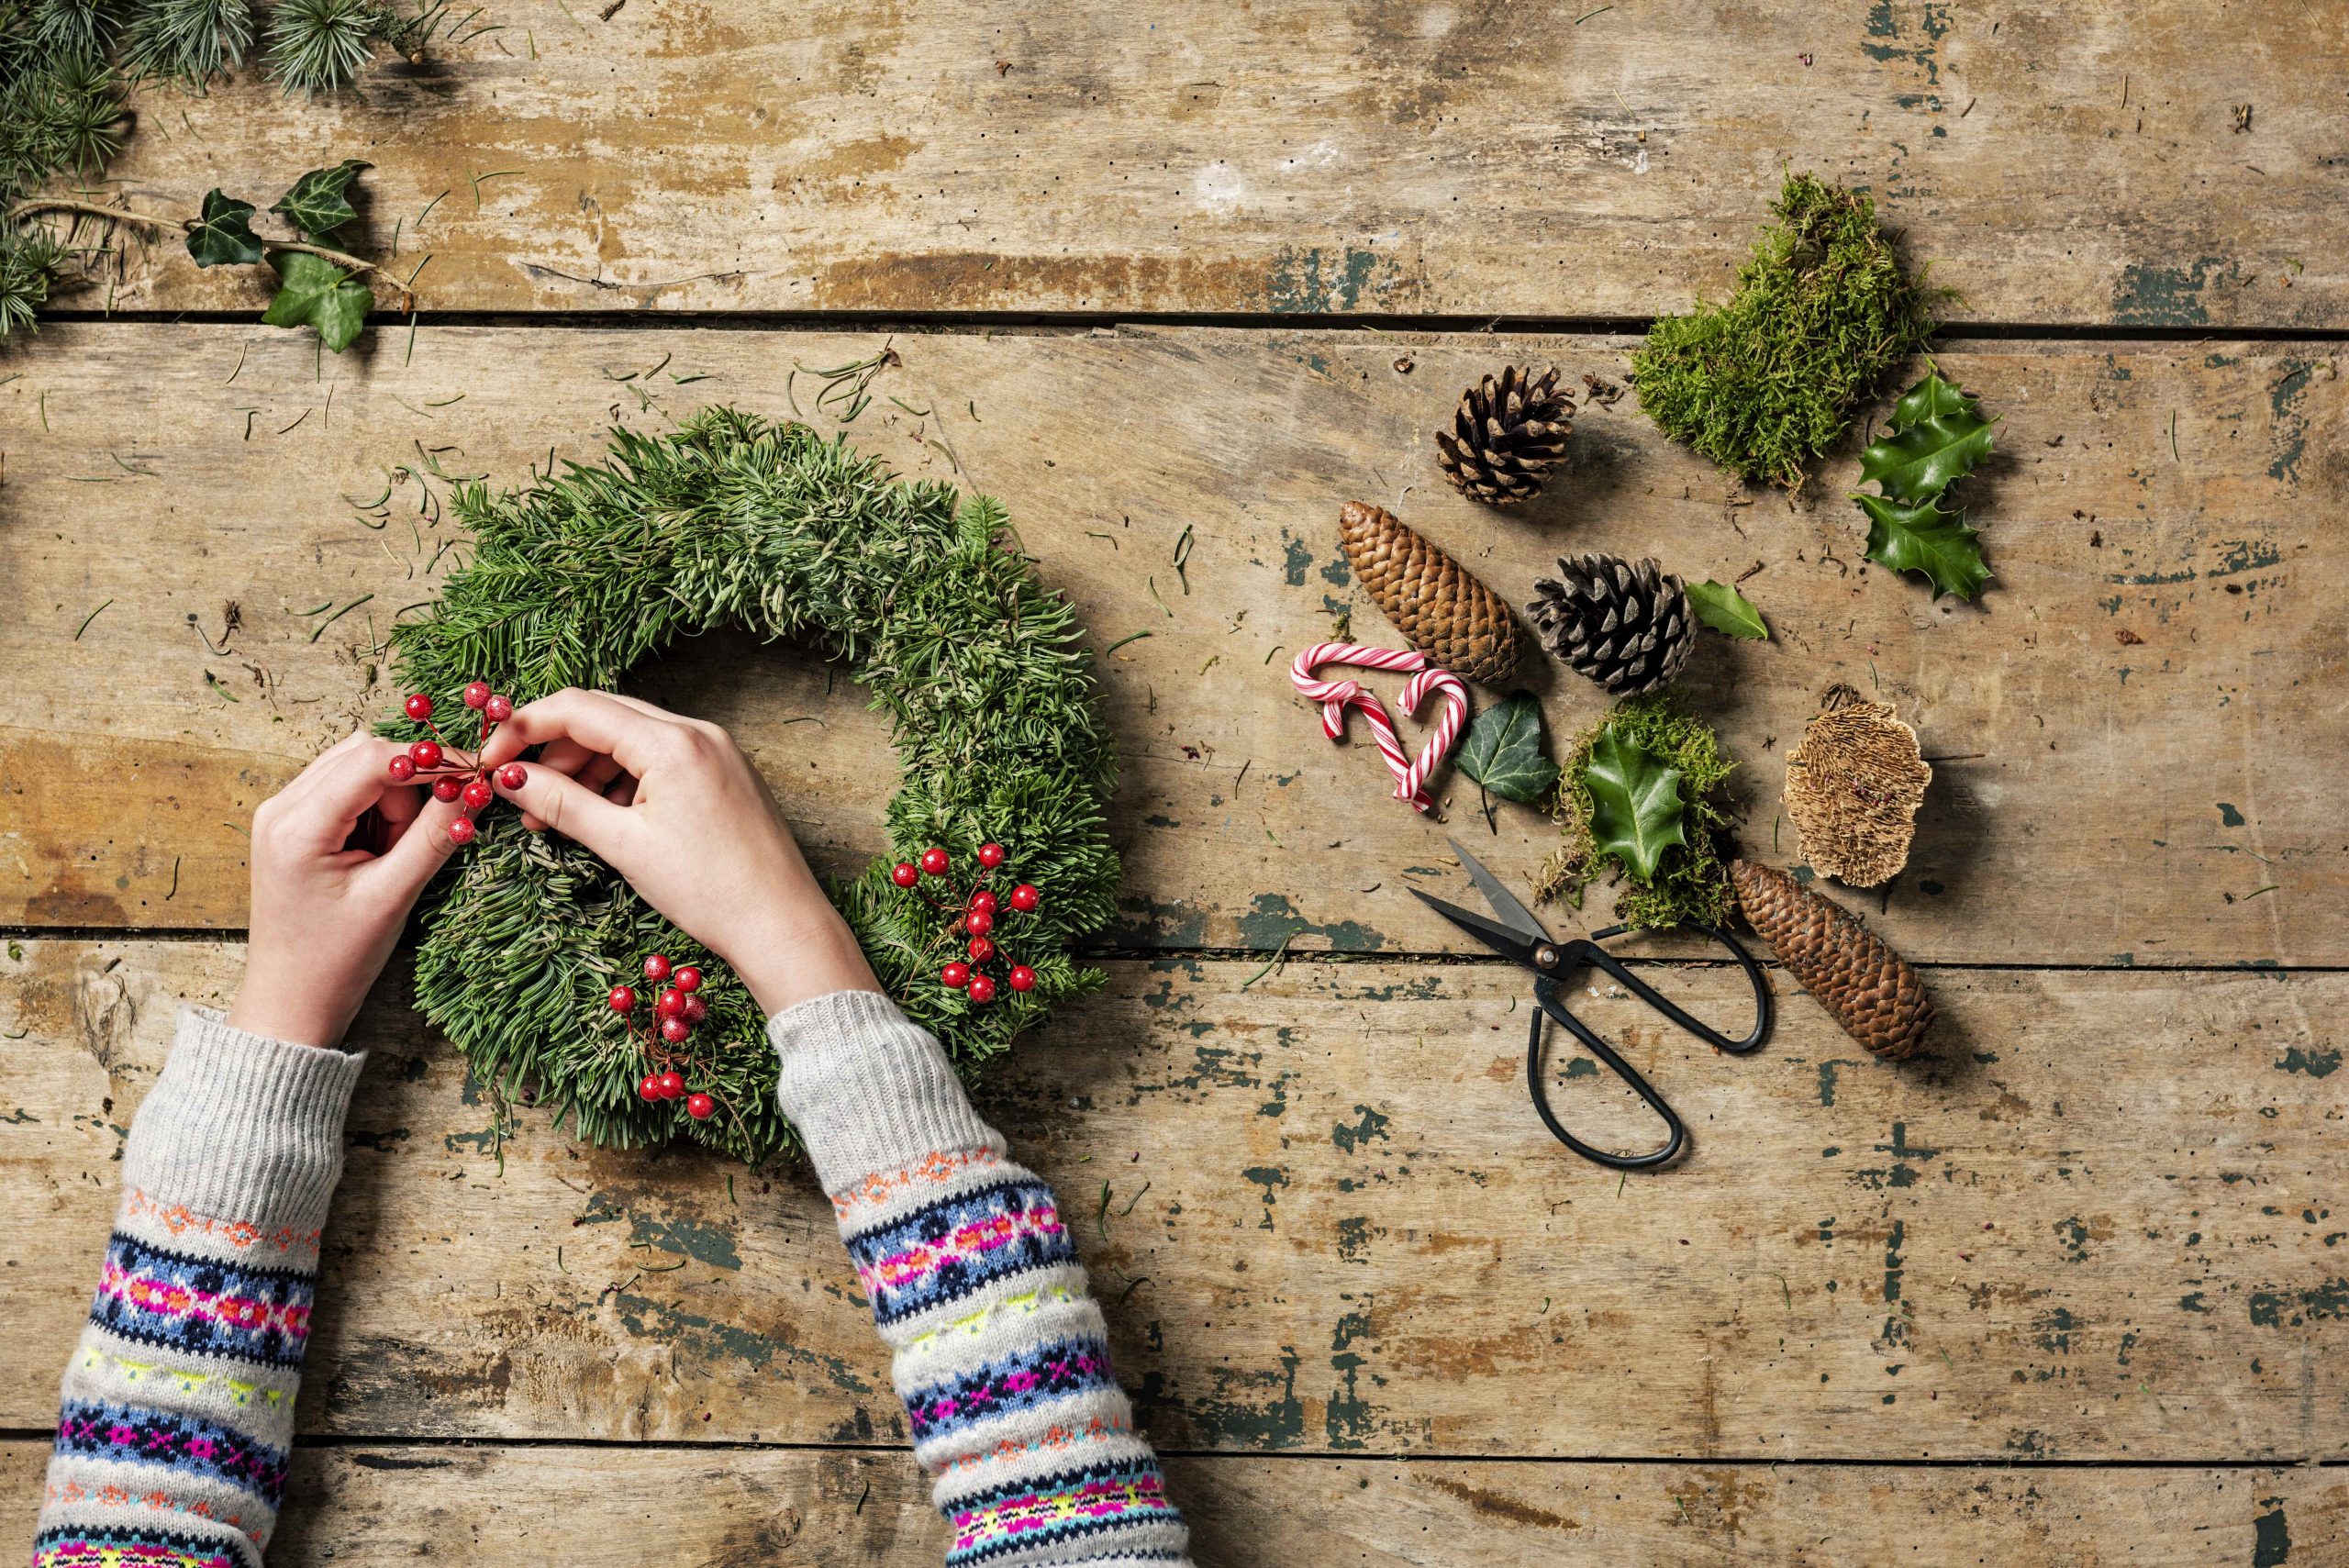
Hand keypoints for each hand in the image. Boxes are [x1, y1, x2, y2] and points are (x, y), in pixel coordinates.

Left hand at [228, 731, 466, 1047]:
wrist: (291, 998)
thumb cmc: (336, 958)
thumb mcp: (394, 896)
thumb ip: (436, 835)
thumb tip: (476, 788)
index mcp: (297, 826)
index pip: (372, 759)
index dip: (429, 761)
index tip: (473, 776)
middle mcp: (280, 807)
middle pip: (364, 754)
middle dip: (407, 787)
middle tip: (419, 838)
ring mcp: (281, 812)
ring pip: (358, 767)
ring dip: (393, 799)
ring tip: (393, 853)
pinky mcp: (292, 823)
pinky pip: (346, 788)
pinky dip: (376, 809)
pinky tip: (378, 850)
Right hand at [478, 689, 878, 1014]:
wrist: (782, 925)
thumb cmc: (709, 891)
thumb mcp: (624, 846)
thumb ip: (561, 803)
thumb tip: (509, 778)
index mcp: (672, 742)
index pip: (578, 707)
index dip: (524, 729)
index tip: (491, 762)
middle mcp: (698, 732)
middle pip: (603, 716)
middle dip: (553, 750)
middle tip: (518, 793)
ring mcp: (715, 750)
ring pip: (630, 739)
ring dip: (585, 769)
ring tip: (554, 818)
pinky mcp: (723, 772)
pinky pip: (658, 759)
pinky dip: (622, 780)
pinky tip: (600, 816)